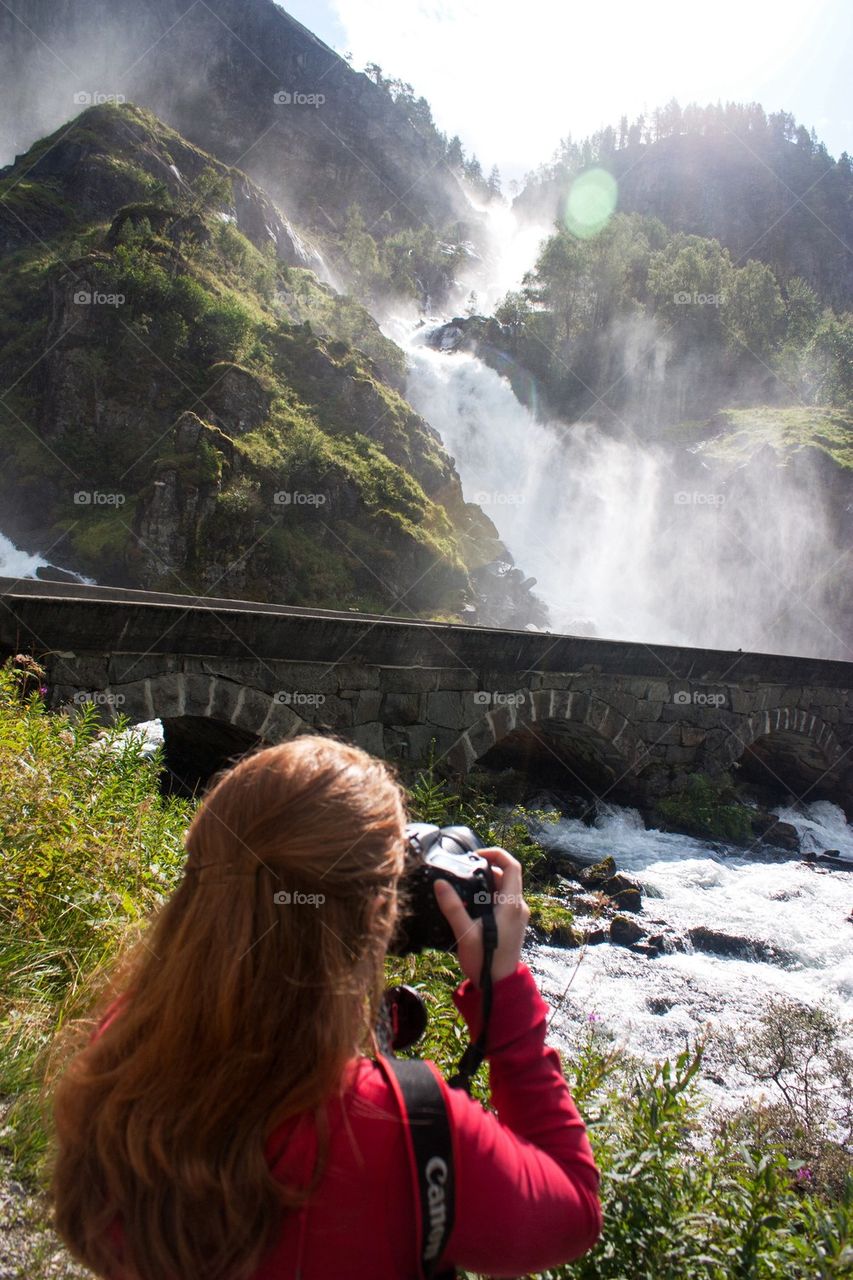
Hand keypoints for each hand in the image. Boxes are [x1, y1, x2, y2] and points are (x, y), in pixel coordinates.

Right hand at [434, 847, 529, 985]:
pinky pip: (503, 901)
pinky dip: (489, 896)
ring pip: (504, 889)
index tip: (476, 856)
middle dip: (486, 870)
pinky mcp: (513, 924)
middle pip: (507, 876)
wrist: (499, 986)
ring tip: (464, 888)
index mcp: (512, 905)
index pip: (513, 866)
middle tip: (464, 873)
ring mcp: (517, 916)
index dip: (496, 854)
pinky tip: (471, 905)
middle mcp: (518, 907)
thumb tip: (440, 883)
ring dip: (486, 884)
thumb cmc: (485, 961)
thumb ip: (453, 906)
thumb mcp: (465, 932)